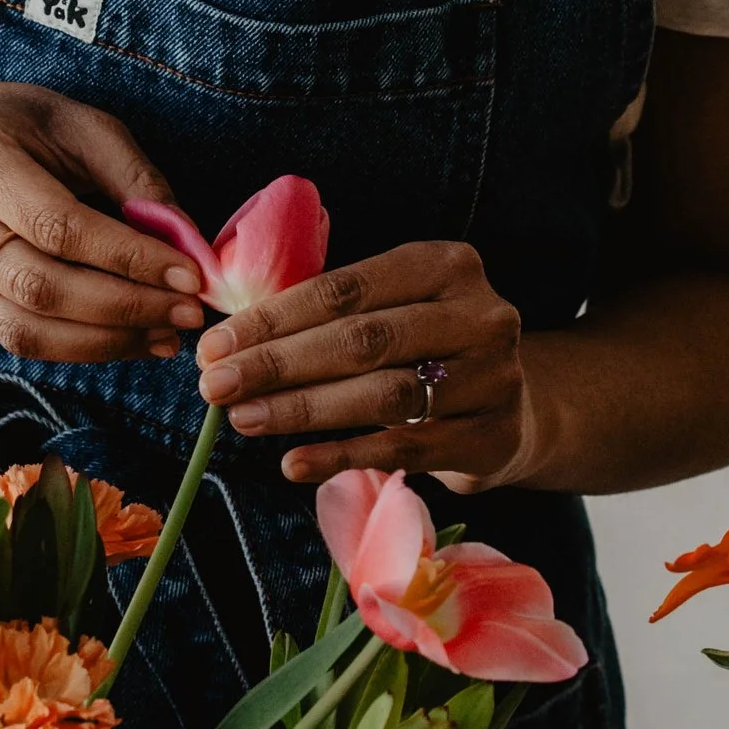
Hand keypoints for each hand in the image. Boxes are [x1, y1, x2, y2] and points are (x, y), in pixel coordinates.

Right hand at [0, 86, 206, 363]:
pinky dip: (82, 348)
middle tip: (187, 312)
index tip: (189, 274)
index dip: (127, 256)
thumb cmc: (23, 125)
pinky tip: (131, 338)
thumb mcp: (84, 126)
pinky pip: (22, 340)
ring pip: (25, 330)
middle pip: (39, 287)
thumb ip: (135, 180)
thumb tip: (187, 245)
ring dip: (105, 342)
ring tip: (166, 335)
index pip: (56, 225)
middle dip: (124, 307)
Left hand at [194, 239, 535, 492]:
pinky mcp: (489, 438)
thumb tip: (228, 338)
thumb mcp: (393, 308)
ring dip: (303, 409)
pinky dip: (341, 456)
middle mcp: (479, 315)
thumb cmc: (426, 350)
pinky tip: (293, 463)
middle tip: (216, 385)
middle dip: (279, 363)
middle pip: (363, 339)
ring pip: (383, 394)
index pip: (346, 288)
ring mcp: (491, 378)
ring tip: (245, 419)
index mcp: (446, 265)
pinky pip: (402, 449)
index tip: (215, 345)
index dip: (274, 318)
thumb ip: (328, 313)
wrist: (512, 410)